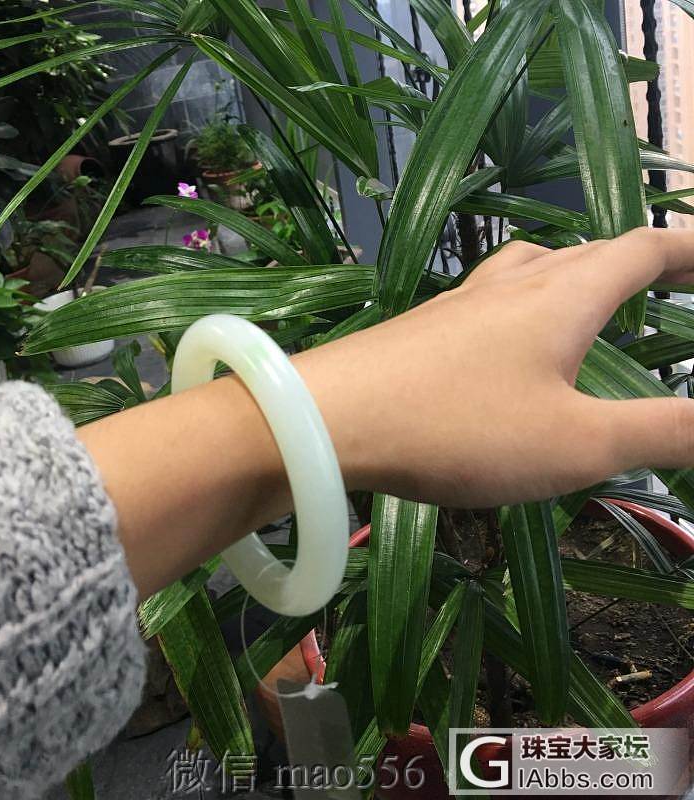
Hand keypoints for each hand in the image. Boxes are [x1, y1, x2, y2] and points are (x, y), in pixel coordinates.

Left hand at [296, 228, 693, 506]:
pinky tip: (503, 342)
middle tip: (666, 283)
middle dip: (637, 263)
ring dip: (572, 275)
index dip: (688, 251)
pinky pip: (486, 301)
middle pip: (587, 253)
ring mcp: (456, 304)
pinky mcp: (419, 331)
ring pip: (529, 269)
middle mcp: (509, 285)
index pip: (643, 250)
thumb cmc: (457, 428)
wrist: (328, 420)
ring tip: (588, 300)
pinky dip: (520, 306)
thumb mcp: (577, 443)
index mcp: (561, 297)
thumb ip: (662, 432)